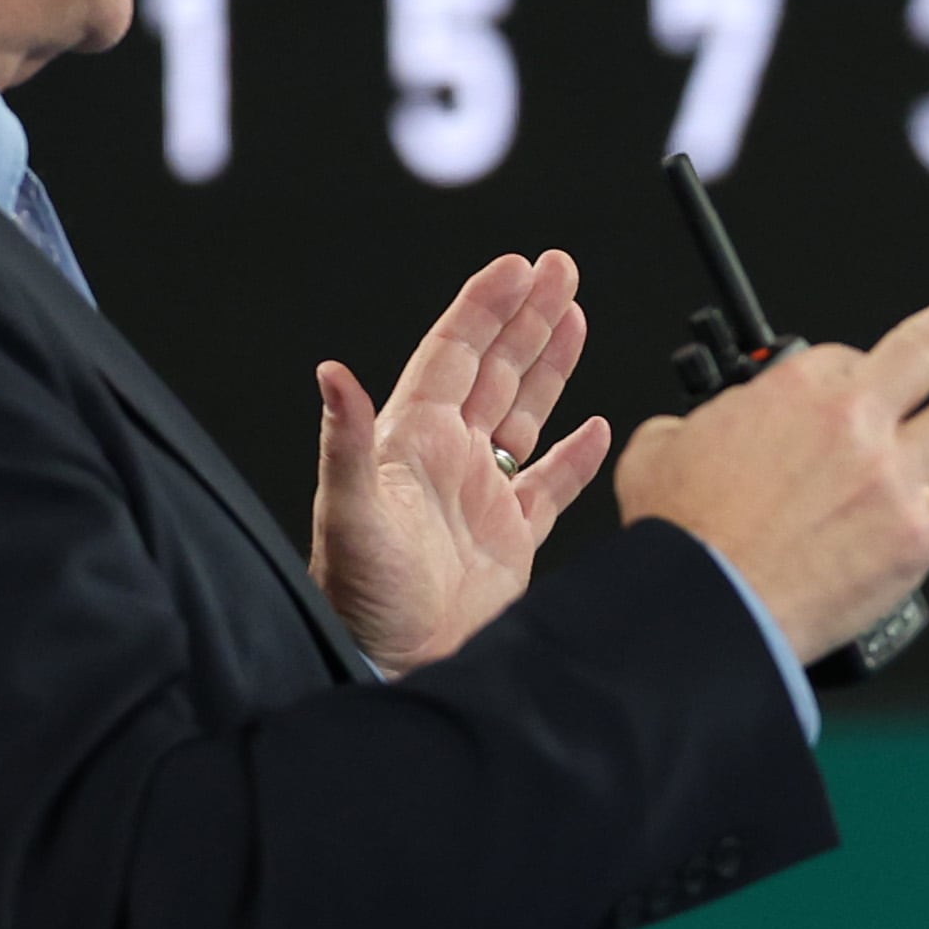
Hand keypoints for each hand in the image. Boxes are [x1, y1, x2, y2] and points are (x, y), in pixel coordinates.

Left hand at [310, 250, 612, 675]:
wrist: (393, 661)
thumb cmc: (360, 592)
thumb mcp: (349, 509)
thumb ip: (346, 439)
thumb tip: (331, 374)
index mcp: (415, 437)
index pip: (455, 351)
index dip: (486, 306)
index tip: (518, 267)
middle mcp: (451, 455)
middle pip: (496, 366)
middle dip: (528, 314)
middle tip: (560, 268)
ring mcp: (483, 493)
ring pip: (525, 410)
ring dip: (550, 364)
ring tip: (576, 315)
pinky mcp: (511, 536)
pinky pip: (551, 483)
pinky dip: (576, 455)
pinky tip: (597, 429)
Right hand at [612, 270, 928, 657]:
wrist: (705, 603)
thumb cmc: (681, 533)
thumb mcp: (662, 449)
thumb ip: (689, 426)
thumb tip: (686, 432)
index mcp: (801, 391)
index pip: (848, 359)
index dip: (852, 372)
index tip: (855, 385)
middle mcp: (860, 424)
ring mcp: (895, 480)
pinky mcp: (917, 540)